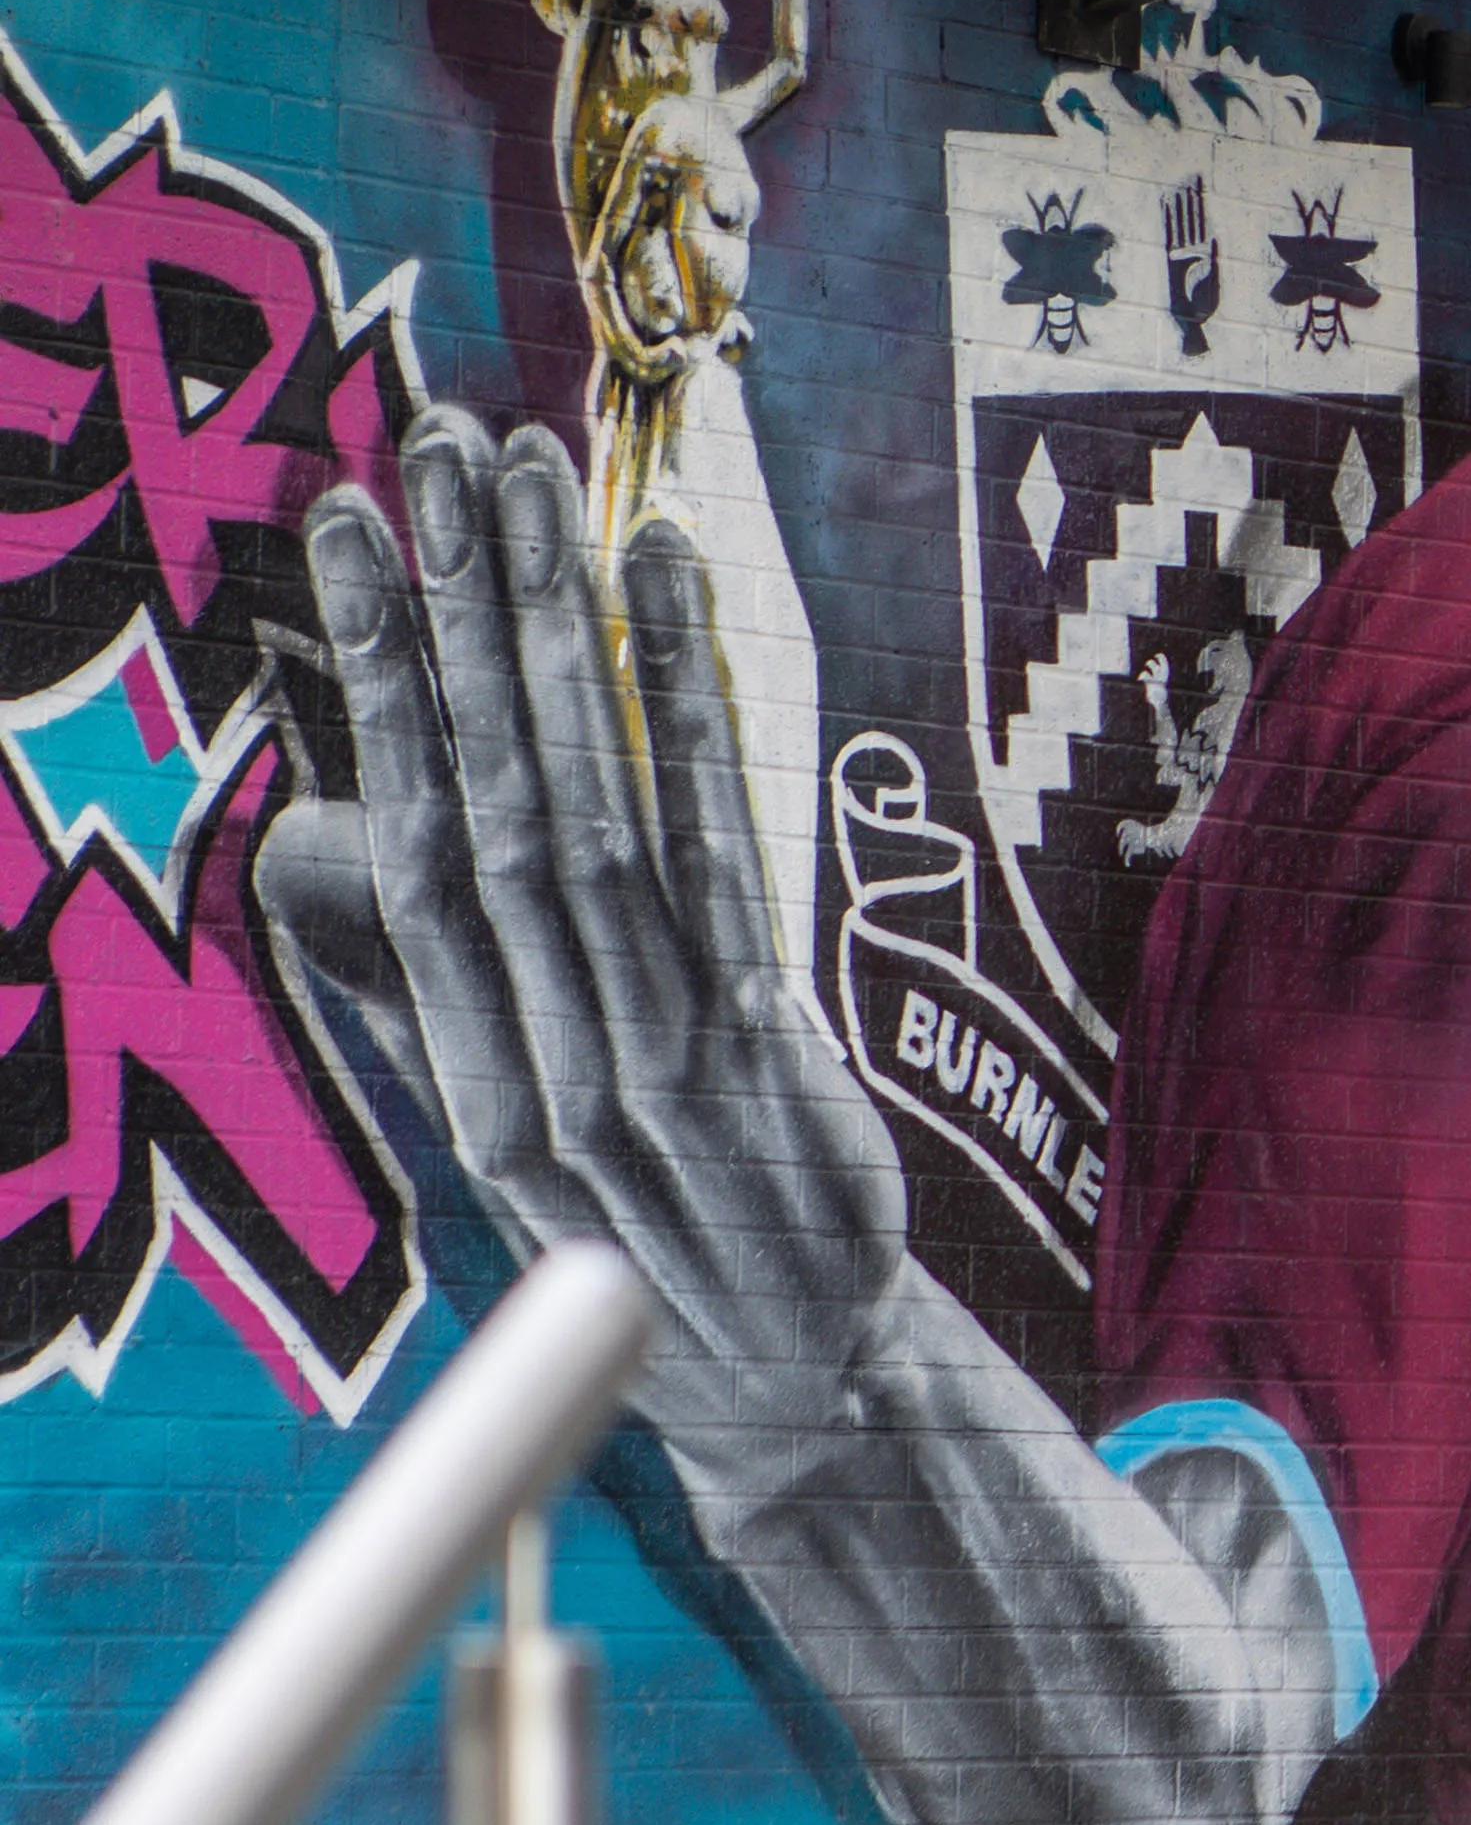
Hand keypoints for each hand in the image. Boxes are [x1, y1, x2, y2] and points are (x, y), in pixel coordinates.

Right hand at [258, 410, 905, 1417]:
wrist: (797, 1383)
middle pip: (488, 795)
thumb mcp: (511, 1143)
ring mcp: (660, 1052)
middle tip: (434, 441)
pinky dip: (688, 698)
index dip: (372, 678)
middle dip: (456, 608)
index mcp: (466, 1076)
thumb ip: (422, 1004)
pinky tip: (666, 576)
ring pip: (589, 800)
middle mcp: (544, 1056)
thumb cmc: (651, 1242)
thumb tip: (321, 862)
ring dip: (557, 624)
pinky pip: (721, 841)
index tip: (345, 525)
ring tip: (530, 474)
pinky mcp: (770, 1043)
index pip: (402, 840)